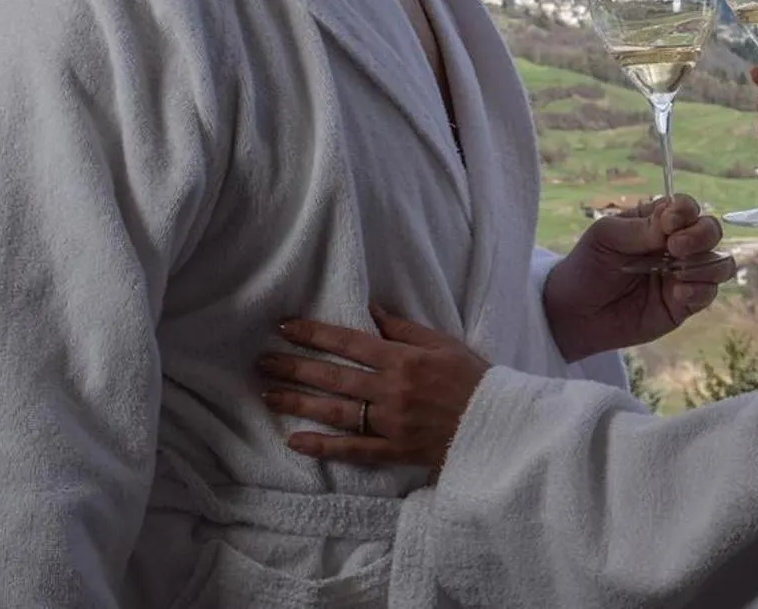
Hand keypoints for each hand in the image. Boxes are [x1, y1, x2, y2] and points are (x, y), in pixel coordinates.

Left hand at [259, 306, 486, 473]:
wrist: (495, 423)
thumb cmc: (472, 377)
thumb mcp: (443, 343)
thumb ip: (404, 328)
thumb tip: (370, 309)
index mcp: (403, 359)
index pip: (349, 342)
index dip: (315, 334)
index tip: (285, 327)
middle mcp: (390, 389)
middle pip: (333, 376)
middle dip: (294, 366)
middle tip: (262, 361)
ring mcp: (389, 422)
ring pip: (335, 410)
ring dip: (298, 402)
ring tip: (268, 395)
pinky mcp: (392, 450)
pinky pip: (351, 449)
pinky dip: (322, 446)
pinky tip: (294, 441)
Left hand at [543, 195, 736, 362]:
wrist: (573, 313)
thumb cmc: (587, 266)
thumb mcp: (605, 236)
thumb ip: (641, 229)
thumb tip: (673, 224)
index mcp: (658, 222)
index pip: (687, 208)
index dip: (685, 211)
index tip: (669, 223)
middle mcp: (677, 246)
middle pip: (711, 231)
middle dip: (700, 235)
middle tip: (675, 247)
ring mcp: (683, 275)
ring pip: (720, 262)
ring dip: (706, 264)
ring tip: (678, 273)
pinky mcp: (684, 304)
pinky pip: (709, 293)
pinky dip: (700, 290)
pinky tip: (678, 293)